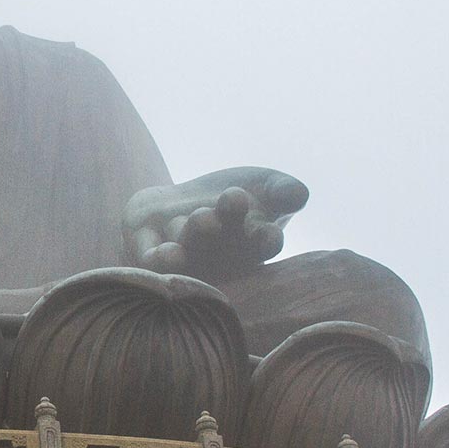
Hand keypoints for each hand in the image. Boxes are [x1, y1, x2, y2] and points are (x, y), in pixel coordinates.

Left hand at [124, 167, 308, 282]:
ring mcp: (184, 257)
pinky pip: (152, 260)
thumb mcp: (263, 187)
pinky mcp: (149, 253)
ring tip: (202, 219)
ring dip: (193, 236)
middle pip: (222, 245)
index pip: (263, 244)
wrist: (179, 205)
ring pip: (187, 250)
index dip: (266, 240)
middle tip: (225, 206)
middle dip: (224, 227)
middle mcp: (218, 257)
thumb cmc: (230, 200)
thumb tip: (299, 194)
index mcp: (251, 245)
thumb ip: (282, 190)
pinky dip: (159, 258)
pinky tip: (166, 252)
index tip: (268, 233)